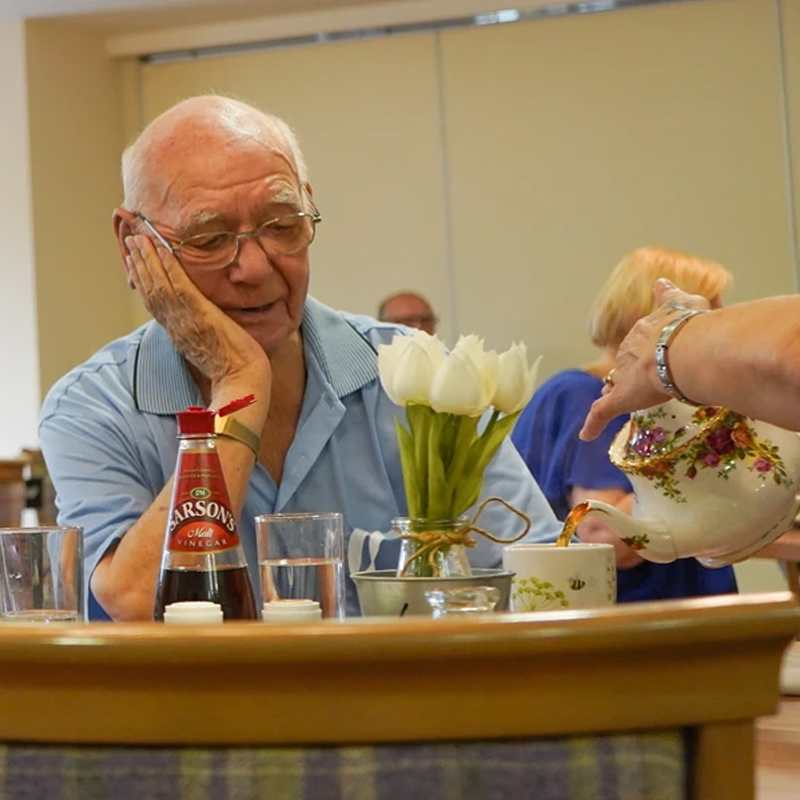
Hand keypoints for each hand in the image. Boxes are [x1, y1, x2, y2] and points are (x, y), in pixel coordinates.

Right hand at [125, 234, 269, 386]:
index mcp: (176, 332)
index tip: (132, 260)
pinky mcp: (201, 316)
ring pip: (159, 285)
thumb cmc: (233, 366)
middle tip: (130, 240)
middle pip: (150, 290)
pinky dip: (169, 268)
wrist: (242, 381)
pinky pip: (180, 288)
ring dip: (148, 259)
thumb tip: (200, 316)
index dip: (140, 279)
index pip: (152, 301)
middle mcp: (175, 325)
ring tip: (140, 239)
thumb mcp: (207, 345)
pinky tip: (164, 250)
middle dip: (138, 263)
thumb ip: (198, 329)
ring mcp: (186, 320)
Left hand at [580, 279, 709, 440]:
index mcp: (646, 329)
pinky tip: (586, 434)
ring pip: (614, 384)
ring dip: (613, 391)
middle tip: (637, 379)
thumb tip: (660, 282)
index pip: (640, 339)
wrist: (685, 348)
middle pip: (627, 361)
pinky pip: (601, 412)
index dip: (641, 348)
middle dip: (630, 369)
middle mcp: (630, 350)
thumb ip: (670, 295)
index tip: (642, 352)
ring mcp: (623, 375)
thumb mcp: (685, 303)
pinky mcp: (619, 399)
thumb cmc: (692, 326)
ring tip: (610, 398)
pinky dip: (593, 423)